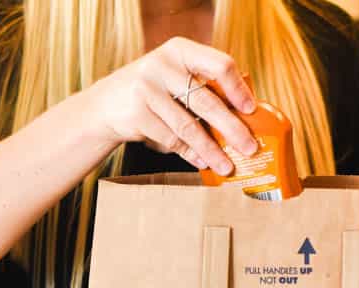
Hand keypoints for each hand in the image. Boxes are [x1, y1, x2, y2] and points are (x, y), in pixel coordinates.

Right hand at [83, 37, 258, 174]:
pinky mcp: (137, 113)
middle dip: (232, 128)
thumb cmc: (154, 90)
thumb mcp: (175, 75)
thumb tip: (243, 115)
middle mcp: (163, 65)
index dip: (238, 88)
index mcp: (181, 50)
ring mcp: (147, 89)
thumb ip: (202, 84)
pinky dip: (190, 153)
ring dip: (211, 149)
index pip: (219, 64)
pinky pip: (171, 138)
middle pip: (206, 100)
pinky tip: (203, 161)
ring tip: (227, 165)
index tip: (251, 110)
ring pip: (188, 125)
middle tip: (250, 147)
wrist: (107, 104)